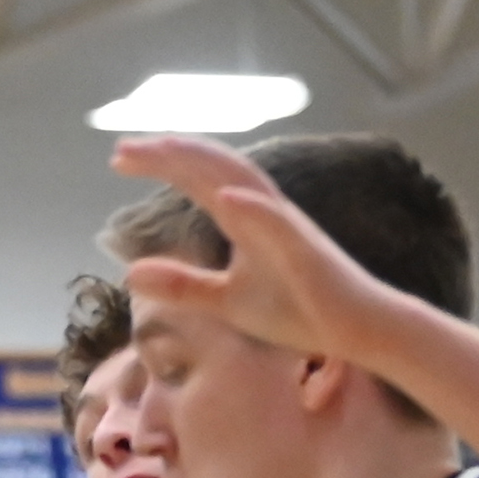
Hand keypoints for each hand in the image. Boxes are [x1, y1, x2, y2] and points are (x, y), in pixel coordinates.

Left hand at [108, 135, 397, 361]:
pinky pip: (280, 227)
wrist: (359, 330)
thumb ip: (184, 286)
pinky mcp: (309, 255)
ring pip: (245, 183)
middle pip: (214, 168)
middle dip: (171, 153)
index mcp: (246, 219)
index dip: (161, 163)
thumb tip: (131, 273)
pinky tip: (225, 199)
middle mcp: (265, 212)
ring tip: (166, 147)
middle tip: (123, 147)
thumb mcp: (228, 301)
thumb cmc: (300, 311)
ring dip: (205, 163)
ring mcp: (289, 229)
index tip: (118, 157)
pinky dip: (254, 210)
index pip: (198, 180)